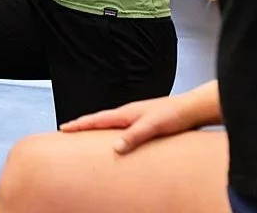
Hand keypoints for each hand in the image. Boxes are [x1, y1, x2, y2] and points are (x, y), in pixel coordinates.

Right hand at [58, 93, 200, 153]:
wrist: (193, 109)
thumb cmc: (175, 115)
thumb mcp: (153, 126)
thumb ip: (134, 136)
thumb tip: (115, 147)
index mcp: (126, 113)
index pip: (96, 119)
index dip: (79, 124)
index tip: (63, 128)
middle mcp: (129, 113)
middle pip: (100, 119)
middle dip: (83, 125)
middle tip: (68, 131)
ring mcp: (136, 117)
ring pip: (110, 123)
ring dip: (96, 128)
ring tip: (86, 136)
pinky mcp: (145, 123)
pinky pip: (121, 128)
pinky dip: (111, 132)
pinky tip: (116, 139)